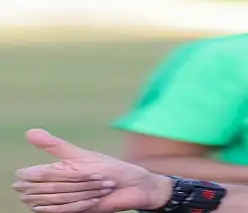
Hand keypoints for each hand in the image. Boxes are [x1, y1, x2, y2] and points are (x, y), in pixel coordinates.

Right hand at [12, 129, 172, 212]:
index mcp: (52, 172)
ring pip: (55, 200)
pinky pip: (65, 210)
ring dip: (82, 191)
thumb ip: (56, 146)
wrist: (133, 187)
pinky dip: (82, 203)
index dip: (46, 173)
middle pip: (41, 189)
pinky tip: (96, 198)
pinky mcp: (73, 212)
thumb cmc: (110, 169)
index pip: (27, 176)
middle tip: (99, 176)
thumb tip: (29, 131)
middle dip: (73, 181)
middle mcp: (52, 189)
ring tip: (103, 185)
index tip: (76, 167)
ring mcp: (61, 203)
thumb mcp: (83, 156)